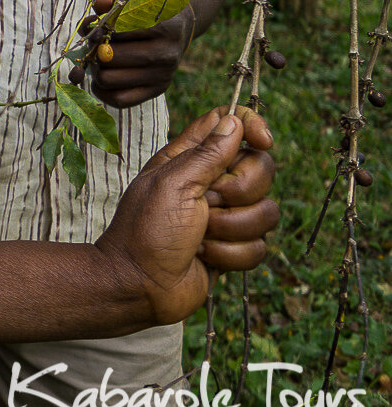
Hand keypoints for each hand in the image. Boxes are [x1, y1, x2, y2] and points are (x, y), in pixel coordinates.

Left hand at [85, 6, 195, 107]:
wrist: (178, 32)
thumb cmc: (148, 17)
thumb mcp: (134, 5)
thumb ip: (111, 6)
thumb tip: (95, 12)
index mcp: (162, 28)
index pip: (115, 31)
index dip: (98, 30)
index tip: (96, 28)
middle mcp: (165, 54)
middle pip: (108, 57)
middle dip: (96, 51)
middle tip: (97, 47)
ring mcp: (163, 75)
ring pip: (107, 79)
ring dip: (97, 70)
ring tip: (100, 62)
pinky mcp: (157, 91)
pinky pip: (119, 100)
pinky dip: (102, 91)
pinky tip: (101, 79)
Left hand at [96, 107, 278, 325]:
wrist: (140, 285)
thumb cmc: (146, 231)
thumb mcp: (173, 184)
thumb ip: (207, 154)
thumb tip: (235, 121)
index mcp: (189, 159)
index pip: (229, 124)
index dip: (252, 126)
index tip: (264, 142)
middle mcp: (210, 183)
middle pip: (260, 168)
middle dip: (240, 191)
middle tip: (207, 204)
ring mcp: (224, 216)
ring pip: (266, 212)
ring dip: (232, 228)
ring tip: (200, 237)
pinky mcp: (233, 247)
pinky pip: (259, 246)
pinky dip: (231, 255)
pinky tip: (205, 257)